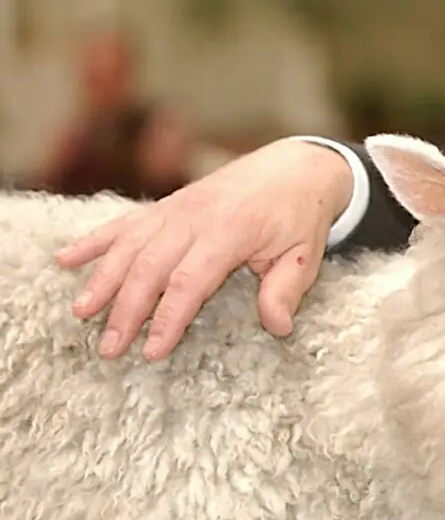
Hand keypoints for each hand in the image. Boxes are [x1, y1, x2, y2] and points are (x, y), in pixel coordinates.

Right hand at [55, 139, 354, 360]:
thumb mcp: (305, 254)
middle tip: (109, 348)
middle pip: (150, 268)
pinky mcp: (166, 205)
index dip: (168, 318)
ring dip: (102, 280)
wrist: (296, 168)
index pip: (189, 282)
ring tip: (81, 313)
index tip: (152, 351)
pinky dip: (94, 240)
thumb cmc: (299, 216)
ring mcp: (176, 209)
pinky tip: (65, 259)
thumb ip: (286, 289)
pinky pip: (125, 223)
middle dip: (126, 310)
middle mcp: (195, 218)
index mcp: (231, 231)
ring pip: (129, 246)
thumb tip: (277, 327)